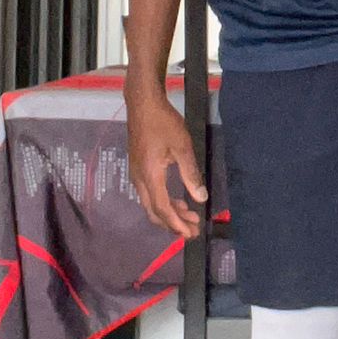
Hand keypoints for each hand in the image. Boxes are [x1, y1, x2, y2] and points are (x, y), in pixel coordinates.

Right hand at [126, 86, 206, 237]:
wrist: (142, 104)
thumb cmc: (163, 122)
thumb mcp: (182, 147)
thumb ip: (191, 174)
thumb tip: (200, 198)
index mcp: (150, 176)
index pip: (163, 209)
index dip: (176, 224)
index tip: (190, 234)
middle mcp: (139, 179)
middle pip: (154, 212)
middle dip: (173, 224)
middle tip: (192, 230)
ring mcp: (136, 174)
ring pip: (151, 204)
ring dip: (170, 213)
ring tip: (189, 216)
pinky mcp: (138, 168)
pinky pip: (149, 194)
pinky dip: (164, 202)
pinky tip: (178, 200)